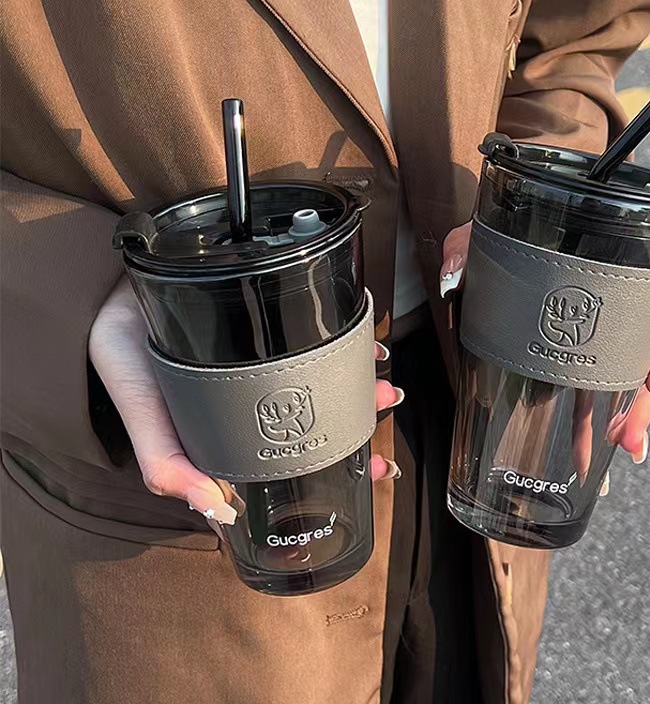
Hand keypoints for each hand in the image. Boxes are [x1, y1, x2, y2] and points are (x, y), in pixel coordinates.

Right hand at [88, 279, 402, 525]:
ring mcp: (268, 358)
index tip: (373, 467)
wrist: (113, 287)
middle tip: (387, 404)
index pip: (292, 456)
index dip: (336, 467)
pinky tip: (362, 340)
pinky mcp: (271, 321)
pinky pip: (316, 331)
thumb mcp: (142, 412)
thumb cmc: (126, 353)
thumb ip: (166, 463)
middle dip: (360, 414)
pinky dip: (344, 338)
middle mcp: (257, 396)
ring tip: (382, 378)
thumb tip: (217, 512)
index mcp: (233, 427)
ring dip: (359, 379)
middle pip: (320, 412)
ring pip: (327, 374)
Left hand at [440, 223, 649, 473]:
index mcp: (624, 250)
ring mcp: (625, 330)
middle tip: (643, 402)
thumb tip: (453, 277)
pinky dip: (627, 419)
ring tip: (627, 442)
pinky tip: (620, 445)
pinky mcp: (606, 360)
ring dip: (646, 408)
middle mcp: (638, 291)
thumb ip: (466, 245)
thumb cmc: (503, 240)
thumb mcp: (483, 235)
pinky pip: (628, 390)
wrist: (502, 255)